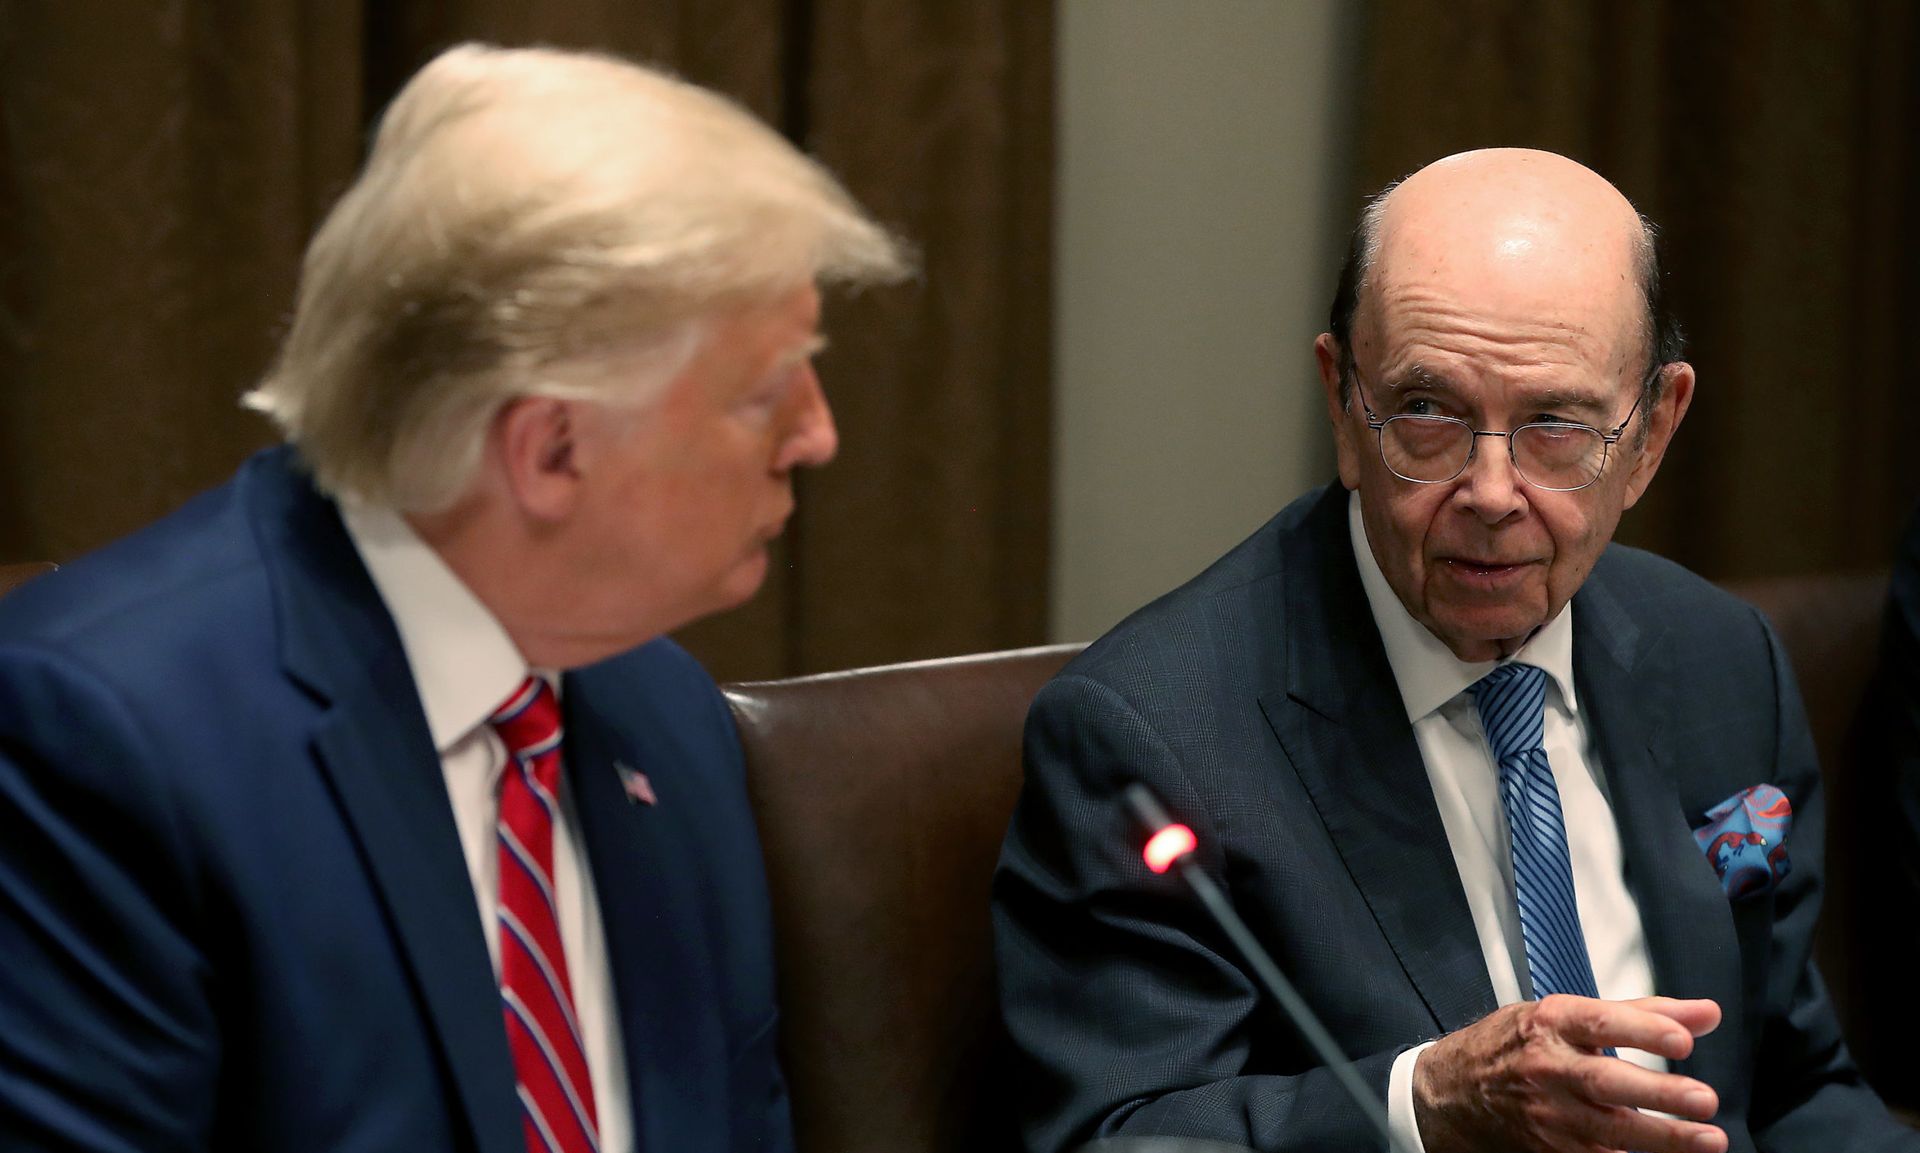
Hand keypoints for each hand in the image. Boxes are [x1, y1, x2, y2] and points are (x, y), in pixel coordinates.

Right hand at [1412, 995, 1727, 1152]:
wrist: (1452, 1093)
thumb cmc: (1515, 1046)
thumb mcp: (1563, 1015)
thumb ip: (1639, 1015)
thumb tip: (1706, 1014)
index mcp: (1550, 1024)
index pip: (1600, 1023)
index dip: (1642, 1030)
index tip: (1683, 1039)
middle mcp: (1548, 1070)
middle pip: (1605, 1082)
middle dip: (1657, 1093)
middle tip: (1703, 1099)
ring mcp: (1549, 1116)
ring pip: (1611, 1131)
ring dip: (1663, 1139)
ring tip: (1709, 1140)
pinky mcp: (1553, 1151)